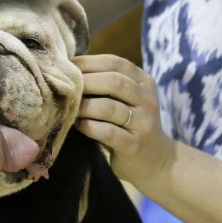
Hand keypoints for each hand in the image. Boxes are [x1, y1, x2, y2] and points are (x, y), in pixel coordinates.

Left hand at [74, 54, 174, 184]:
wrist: (155, 160)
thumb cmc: (131, 123)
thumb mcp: (127, 98)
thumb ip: (107, 82)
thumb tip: (71, 67)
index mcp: (144, 82)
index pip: (115, 63)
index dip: (88, 62)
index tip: (67, 66)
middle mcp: (147, 99)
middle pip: (113, 82)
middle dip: (85, 82)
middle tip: (66, 87)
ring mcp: (143, 123)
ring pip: (109, 107)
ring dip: (84, 106)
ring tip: (70, 107)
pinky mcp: (134, 146)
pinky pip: (107, 132)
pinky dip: (88, 126)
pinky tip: (79, 125)